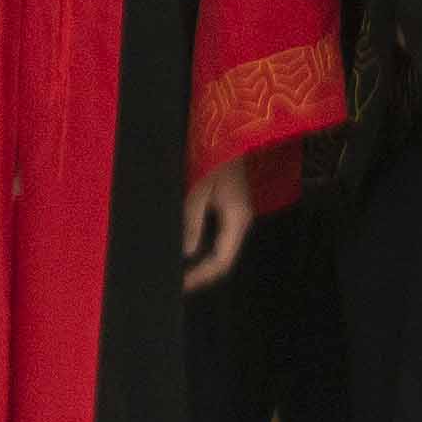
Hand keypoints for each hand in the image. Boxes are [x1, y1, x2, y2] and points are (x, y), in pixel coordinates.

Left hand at [177, 162, 255, 290]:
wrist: (233, 137)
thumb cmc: (215, 159)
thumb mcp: (199, 189)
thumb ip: (192, 221)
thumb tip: (187, 252)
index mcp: (236, 219)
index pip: (221, 261)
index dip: (201, 276)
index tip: (181, 285)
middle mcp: (242, 222)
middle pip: (224, 260)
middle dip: (203, 275)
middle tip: (179, 283)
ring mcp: (240, 217)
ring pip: (225, 251)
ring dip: (205, 264)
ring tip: (182, 272)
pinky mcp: (235, 211)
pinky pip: (223, 239)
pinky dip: (208, 250)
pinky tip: (193, 252)